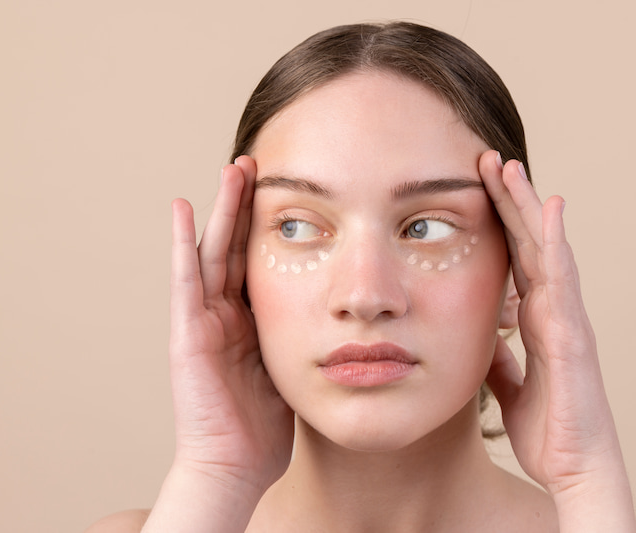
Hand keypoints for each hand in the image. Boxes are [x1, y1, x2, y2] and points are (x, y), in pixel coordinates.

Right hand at [168, 156, 293, 496]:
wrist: (236, 466)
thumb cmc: (266, 425)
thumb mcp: (292, 363)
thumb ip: (301, 330)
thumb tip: (335, 304)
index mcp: (250, 319)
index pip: (259, 258)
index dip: (269, 222)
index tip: (287, 185)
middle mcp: (223, 313)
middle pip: (235, 246)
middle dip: (246, 204)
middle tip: (259, 161)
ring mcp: (202, 321)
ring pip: (212, 253)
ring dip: (221, 210)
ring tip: (234, 168)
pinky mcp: (187, 335)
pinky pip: (185, 283)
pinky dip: (182, 245)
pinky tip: (184, 209)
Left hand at [479, 150, 634, 528]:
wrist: (573, 469)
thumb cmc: (548, 428)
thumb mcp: (506, 382)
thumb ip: (497, 355)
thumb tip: (480, 335)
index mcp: (534, 319)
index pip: (513, 258)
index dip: (498, 223)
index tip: (474, 188)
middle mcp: (551, 311)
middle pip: (528, 244)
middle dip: (509, 201)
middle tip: (487, 160)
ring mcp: (565, 319)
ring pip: (545, 250)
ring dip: (528, 207)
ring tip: (509, 168)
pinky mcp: (571, 336)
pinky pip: (561, 282)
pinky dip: (554, 244)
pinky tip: (547, 211)